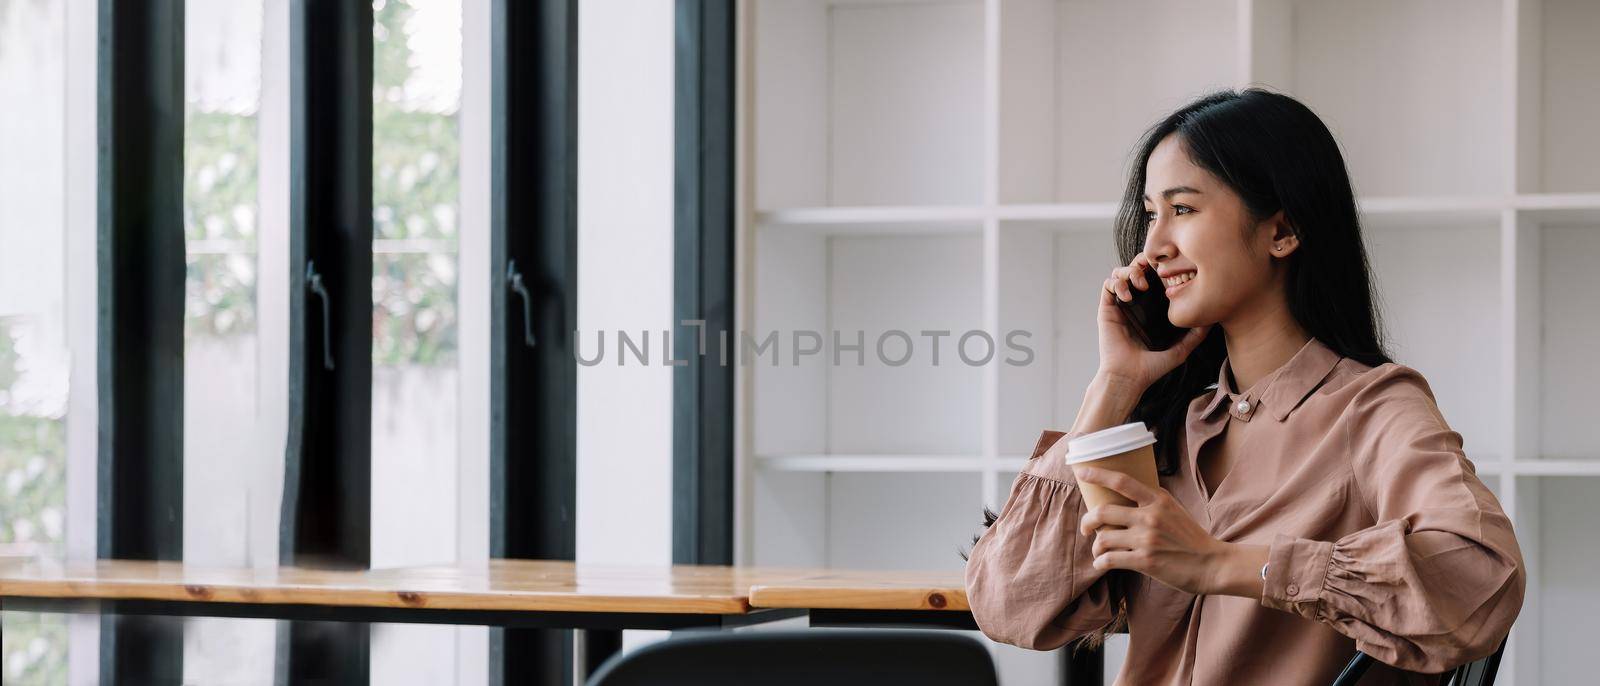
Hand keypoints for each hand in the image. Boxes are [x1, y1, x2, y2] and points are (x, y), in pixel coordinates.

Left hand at [1074, 466, 1265, 597]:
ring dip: (1096, 547)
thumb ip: (1151, 502)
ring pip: (1103, 538)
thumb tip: (1123, 497)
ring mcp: (1147, 539)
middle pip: (1102, 512)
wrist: (1212, 564)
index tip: (1081, 473)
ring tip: (1099, 551)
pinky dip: (1100, 563)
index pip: (1121, 481)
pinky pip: (1110, 560)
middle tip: (1086, 528)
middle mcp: (1150, 516)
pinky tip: (1102, 564)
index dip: (1097, 475)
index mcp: (1158, 499)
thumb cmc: (1191, 538)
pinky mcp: (1145, 561)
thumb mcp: (1174, 510)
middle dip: (1087, 521)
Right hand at [1097, 251, 1210, 389]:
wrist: (1129, 376)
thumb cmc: (1152, 366)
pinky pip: (1108, 284)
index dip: (1162, 268)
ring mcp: (1121, 304)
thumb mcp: (1181, 349)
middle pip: (1137, 268)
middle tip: (1154, 270)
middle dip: (1144, 262)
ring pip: (1121, 272)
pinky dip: (1118, 283)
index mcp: (1152, 308)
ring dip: (1131, 271)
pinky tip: (1128, 296)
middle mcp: (1136, 303)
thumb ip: (1196, 335)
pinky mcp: (1107, 308)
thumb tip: (1213, 318)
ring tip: (1141, 284)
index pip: (1155, 277)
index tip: (1173, 271)